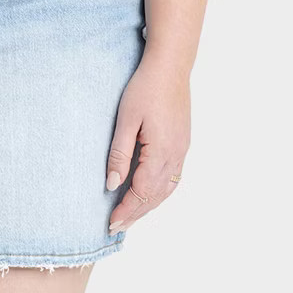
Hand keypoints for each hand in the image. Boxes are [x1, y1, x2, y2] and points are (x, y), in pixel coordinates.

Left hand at [104, 52, 190, 232]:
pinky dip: (159, 191)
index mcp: (161, 152)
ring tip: (130, 215)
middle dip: (135, 213)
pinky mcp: (182, 142)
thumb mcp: (126, 119)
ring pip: (166, 189)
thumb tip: (111, 185)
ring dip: (148, 205)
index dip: (125, 211)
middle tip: (116, 227)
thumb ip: (119, 153)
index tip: (110, 224)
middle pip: (155, 196)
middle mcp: (176, 155)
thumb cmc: (145, 87)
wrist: (170, 65)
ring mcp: (182, 149)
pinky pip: (172, 177)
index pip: (141, 193)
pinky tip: (148, 192)